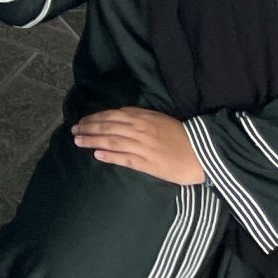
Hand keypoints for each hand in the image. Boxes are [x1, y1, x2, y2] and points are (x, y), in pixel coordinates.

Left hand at [71, 108, 203, 184]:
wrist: (203, 152)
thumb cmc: (181, 135)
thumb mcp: (159, 118)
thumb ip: (139, 115)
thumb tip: (118, 114)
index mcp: (142, 118)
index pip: (111, 116)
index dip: (94, 118)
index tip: (82, 121)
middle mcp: (139, 130)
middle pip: (107, 128)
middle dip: (88, 128)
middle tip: (74, 130)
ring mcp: (143, 147)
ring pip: (112, 142)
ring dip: (92, 141)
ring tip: (78, 141)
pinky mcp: (148, 164)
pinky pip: (125, 159)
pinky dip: (109, 156)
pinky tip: (97, 155)